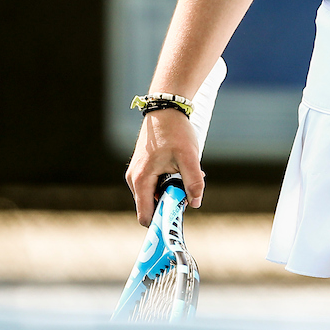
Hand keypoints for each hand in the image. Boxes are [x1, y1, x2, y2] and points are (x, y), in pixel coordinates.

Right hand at [125, 109, 204, 225]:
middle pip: (152, 206)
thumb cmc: (175, 130)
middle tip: (188, 190)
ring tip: (185, 173)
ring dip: (171, 189)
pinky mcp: (143, 167)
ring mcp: (137, 172)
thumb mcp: (189, 156)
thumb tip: (195, 203)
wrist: (166, 107)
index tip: (177, 220)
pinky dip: (168, 180)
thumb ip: (193, 182)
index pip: (146, 216)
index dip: (160, 222)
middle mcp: (134, 179)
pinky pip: (155, 183)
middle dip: (170, 202)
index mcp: (141, 180)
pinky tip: (180, 167)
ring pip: (155, 194)